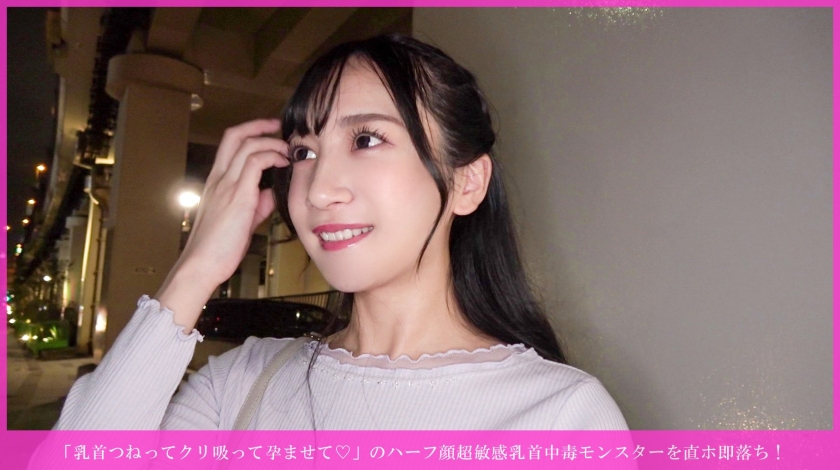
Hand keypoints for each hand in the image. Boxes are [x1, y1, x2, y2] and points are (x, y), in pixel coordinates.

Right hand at [156, 119, 288, 329]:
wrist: (201, 265)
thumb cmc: (219, 247)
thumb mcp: (242, 219)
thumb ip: (257, 203)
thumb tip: (270, 193)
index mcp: (217, 182)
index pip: (230, 144)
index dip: (251, 132)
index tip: (271, 132)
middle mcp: (219, 178)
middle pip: (234, 135)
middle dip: (260, 125)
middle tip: (281, 126)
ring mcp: (226, 185)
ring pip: (247, 145)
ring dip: (271, 142)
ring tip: (288, 149)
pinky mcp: (237, 196)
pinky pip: (254, 163)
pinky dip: (271, 157)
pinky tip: (283, 163)